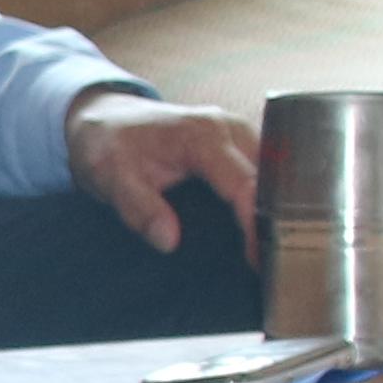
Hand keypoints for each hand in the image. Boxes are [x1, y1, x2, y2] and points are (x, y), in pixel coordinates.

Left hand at [62, 91, 257, 256]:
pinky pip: (263, 171)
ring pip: (274, 174)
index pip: (244, 184)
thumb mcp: (112, 177)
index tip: (259, 259)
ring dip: (276, 209)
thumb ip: (140, 208)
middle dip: (277, 219)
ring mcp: (237, 133)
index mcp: (202, 135)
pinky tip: (264, 229)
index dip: (255, 223)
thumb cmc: (109, 145)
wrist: (106, 120)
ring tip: (274, 251)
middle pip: (271, 178)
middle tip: (275, 263)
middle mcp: (229, 129)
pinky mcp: (238, 143)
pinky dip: (267, 198)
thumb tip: (169, 240)